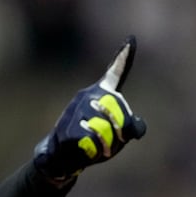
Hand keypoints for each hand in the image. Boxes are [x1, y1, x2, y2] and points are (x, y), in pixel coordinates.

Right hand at [33, 37, 146, 181]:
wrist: (61, 157)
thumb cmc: (93, 143)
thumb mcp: (118, 137)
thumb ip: (131, 127)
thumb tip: (134, 130)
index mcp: (101, 94)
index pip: (115, 73)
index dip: (124, 57)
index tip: (132, 39)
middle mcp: (88, 96)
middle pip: (119, 113)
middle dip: (119, 134)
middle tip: (109, 146)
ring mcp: (76, 109)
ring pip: (105, 129)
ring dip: (105, 147)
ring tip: (94, 150)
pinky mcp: (67, 127)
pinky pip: (91, 142)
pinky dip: (92, 152)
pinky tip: (82, 151)